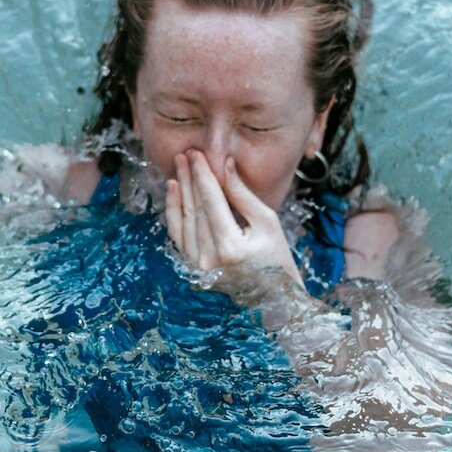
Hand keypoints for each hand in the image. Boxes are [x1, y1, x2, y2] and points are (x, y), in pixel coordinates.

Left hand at [163, 150, 303, 294]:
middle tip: (184, 153)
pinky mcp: (192, 269)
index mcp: (231, 248)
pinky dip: (174, 212)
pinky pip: (178, 236)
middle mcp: (209, 259)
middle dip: (189, 178)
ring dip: (179, 192)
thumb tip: (224, 163)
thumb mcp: (266, 221)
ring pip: (183, 221)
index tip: (197, 153)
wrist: (274, 298)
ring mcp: (198, 267)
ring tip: (177, 166)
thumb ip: (242, 193)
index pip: (211, 202)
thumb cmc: (277, 258)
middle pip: (195, 209)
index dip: (202, 175)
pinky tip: (174, 191)